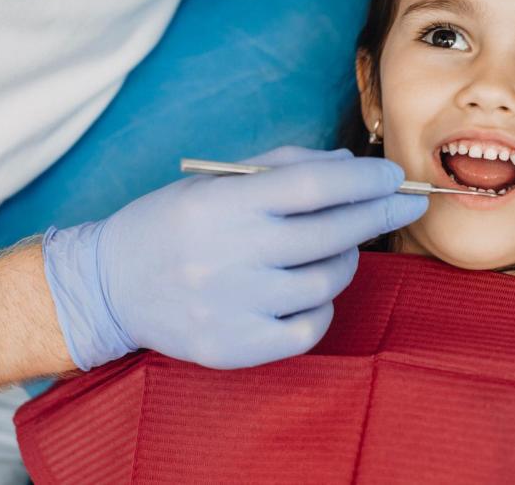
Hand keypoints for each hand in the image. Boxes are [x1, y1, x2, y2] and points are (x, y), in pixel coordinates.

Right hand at [42, 146, 427, 370]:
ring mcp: (232, 306)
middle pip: (330, 234)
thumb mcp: (216, 182)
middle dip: (378, 214)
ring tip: (336, 248)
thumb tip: (352, 167)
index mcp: (222, 205)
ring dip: (345, 260)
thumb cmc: (171, 224)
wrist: (110, 285)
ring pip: (326, 283)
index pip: (312, 187)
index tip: (394, 177)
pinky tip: (310, 291)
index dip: (363, 181)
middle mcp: (228, 255)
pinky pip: (309, 328)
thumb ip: (284, 168)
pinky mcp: (235, 347)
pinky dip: (322, 307)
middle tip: (404, 204)